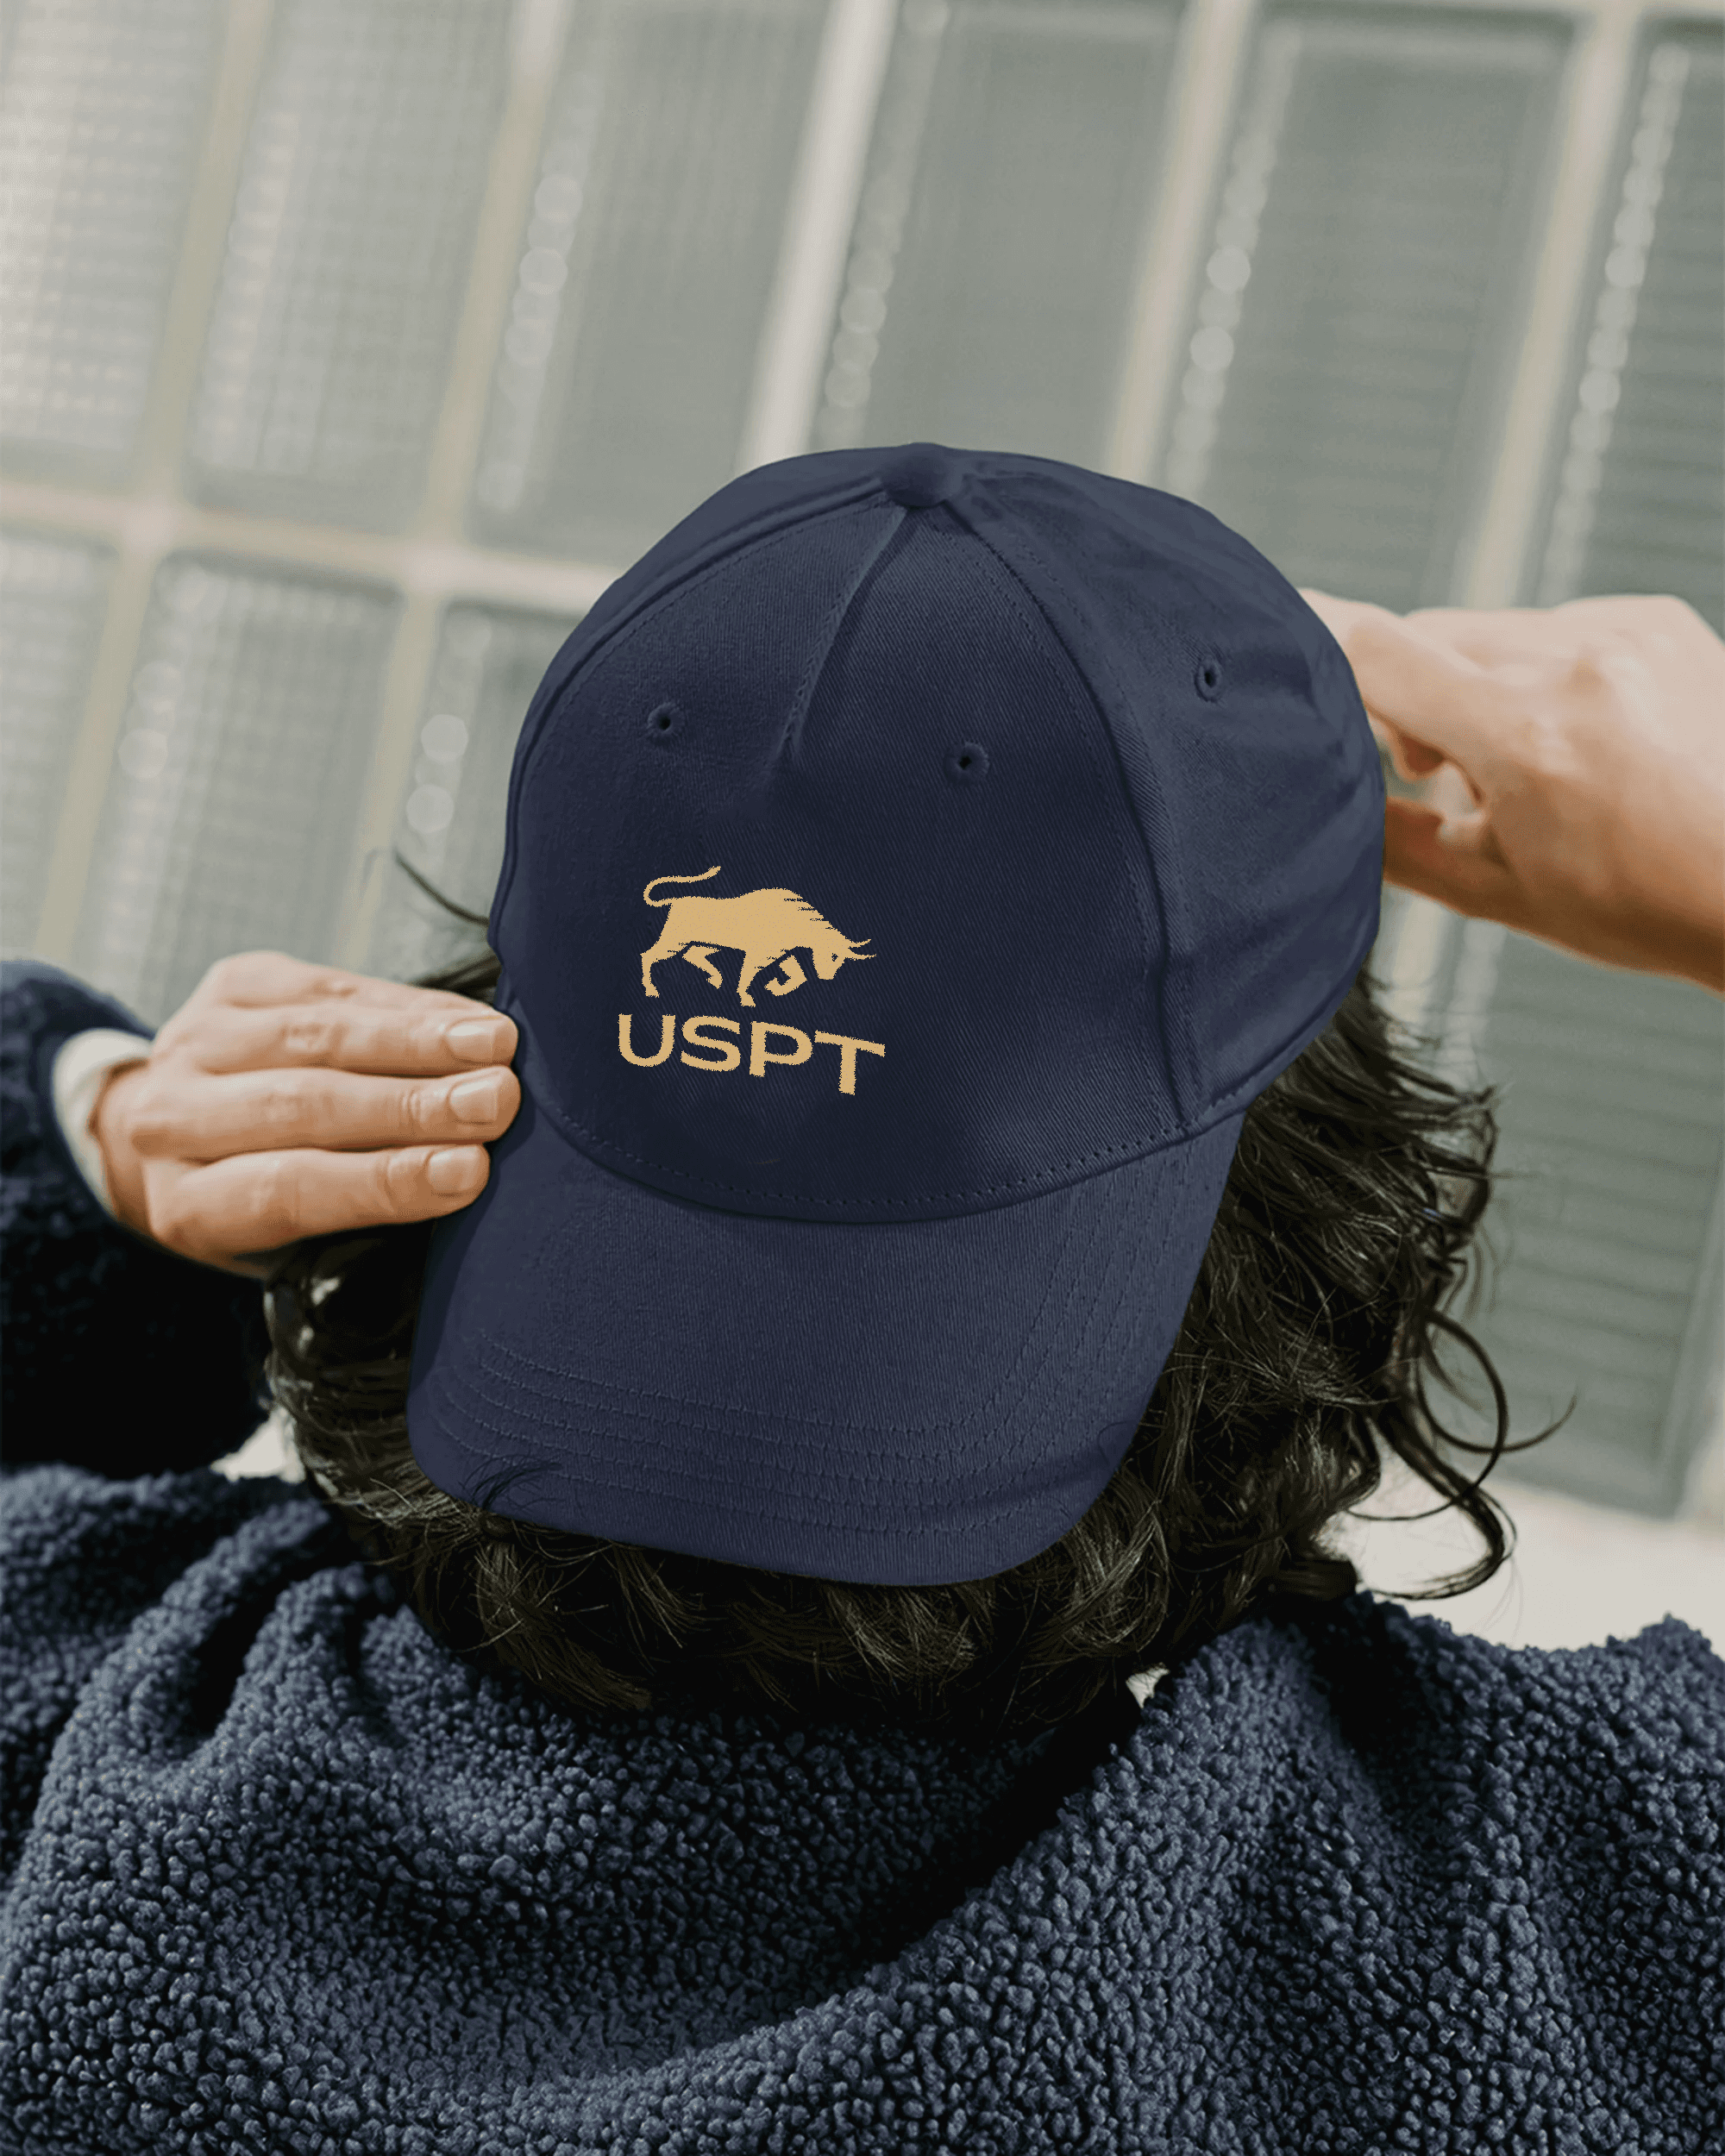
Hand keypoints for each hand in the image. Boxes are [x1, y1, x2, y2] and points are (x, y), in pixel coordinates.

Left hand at [92, 950, 520, 1278]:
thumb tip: (457, 1189)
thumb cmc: (258, 1198)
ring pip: (319, 1035)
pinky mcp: (231, 984)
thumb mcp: (285, 1247)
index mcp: (186, 1205)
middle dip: (414, 1103)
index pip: (286, 1189)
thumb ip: (354, 1228)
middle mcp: (170, 1120)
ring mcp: (195, 1041)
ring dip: (419, 1042)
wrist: (180, 1130)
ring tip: (494, 1050)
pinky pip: (331, 987)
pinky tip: (464, 1018)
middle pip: (305, 1105)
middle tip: (495, 1102)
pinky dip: (410, 1005)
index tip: (466, 1171)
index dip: (382, 1180)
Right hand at [1301, 589, 1724, 996]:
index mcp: (1524, 737)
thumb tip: (1324, 800)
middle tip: (1436, 773)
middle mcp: (1577, 665)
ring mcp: (1627, 632)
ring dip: (1481, 685)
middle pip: (1431, 638)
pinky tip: (1581, 737)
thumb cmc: (1642, 904)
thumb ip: (1389, 839)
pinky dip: (1545, 671)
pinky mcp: (1660, 618)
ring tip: (1528, 766)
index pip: (1378, 653)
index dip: (1316, 640)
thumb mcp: (1492, 890)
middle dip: (1412, 697)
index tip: (1276, 624)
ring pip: (1494, 632)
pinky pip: (1559, 626)